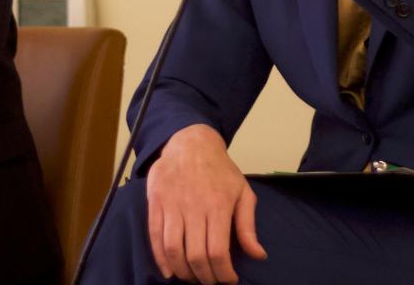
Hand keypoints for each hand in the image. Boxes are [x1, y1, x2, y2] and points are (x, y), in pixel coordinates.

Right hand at [146, 124, 266, 283]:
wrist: (191, 142)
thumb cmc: (220, 169)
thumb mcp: (243, 192)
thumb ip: (248, 226)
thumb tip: (258, 255)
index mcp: (218, 205)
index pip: (218, 251)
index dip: (223, 273)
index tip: (228, 280)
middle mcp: (193, 206)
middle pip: (195, 255)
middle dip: (204, 277)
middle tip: (210, 282)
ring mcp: (172, 204)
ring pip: (173, 249)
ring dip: (182, 271)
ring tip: (192, 278)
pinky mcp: (156, 202)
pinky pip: (155, 236)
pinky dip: (160, 258)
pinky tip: (169, 271)